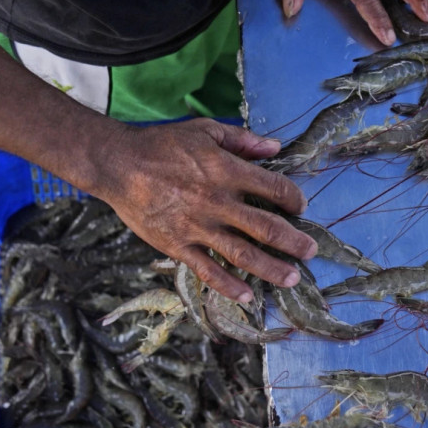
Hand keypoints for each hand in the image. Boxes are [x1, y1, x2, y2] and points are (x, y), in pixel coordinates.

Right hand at [93, 118, 317, 302]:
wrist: (117, 164)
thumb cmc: (163, 144)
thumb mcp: (205, 131)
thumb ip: (243, 140)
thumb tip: (276, 147)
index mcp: (227, 171)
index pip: (274, 189)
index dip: (294, 199)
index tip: (301, 207)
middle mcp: (217, 202)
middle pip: (266, 227)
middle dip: (294, 242)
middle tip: (311, 251)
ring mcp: (197, 227)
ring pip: (243, 254)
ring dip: (271, 268)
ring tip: (292, 278)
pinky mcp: (177, 245)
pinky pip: (207, 270)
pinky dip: (228, 285)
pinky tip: (247, 296)